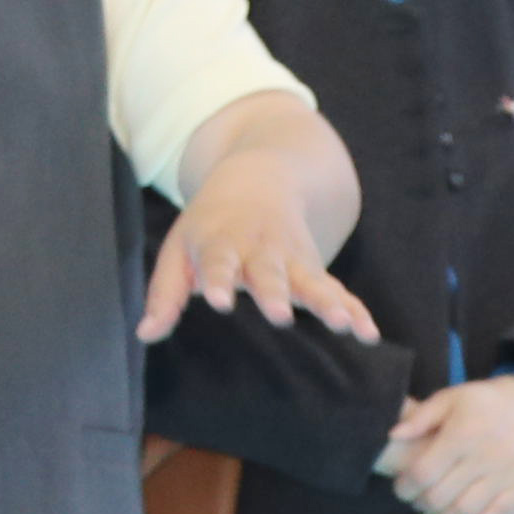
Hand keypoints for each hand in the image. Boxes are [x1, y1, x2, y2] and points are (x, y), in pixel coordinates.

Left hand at [141, 138, 377, 344]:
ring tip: (343, 325)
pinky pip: (338, 290)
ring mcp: (292, 259)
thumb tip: (145, 335)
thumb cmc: (211, 225)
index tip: (221, 302)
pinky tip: (368, 332)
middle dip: (275, 293)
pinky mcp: (315, 269)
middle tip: (281, 317)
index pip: (217, 262)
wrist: (261, 178)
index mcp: (221, 242)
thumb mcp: (179, 250)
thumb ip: (164, 294)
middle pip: (269, 272)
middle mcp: (260, 249)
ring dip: (328, 303)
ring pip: (311, 281)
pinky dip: (356, 309)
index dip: (219, 280)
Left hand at [380, 375, 513, 513]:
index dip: (405, 487)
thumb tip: (393, 436)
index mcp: (463, 432)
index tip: (402, 488)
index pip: (423, 472)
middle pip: (441, 496)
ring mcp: (509, 474)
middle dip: (421, 504)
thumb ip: (420, 418)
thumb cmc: (484, 403)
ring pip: (465, 512)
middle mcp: (487, 454)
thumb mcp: (451, 398)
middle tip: (416, 502)